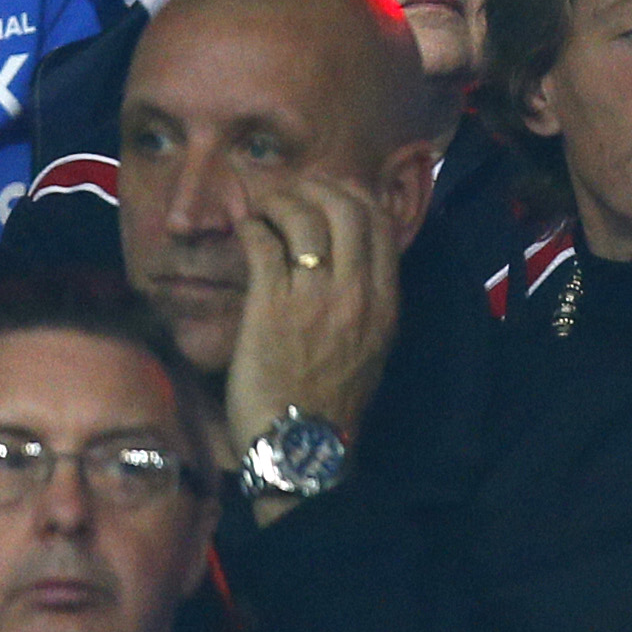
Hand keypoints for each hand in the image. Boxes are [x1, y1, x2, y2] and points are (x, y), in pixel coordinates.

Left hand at [224, 171, 405, 503]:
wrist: (301, 444)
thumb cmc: (331, 398)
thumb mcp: (373, 344)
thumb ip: (368, 299)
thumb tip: (350, 258)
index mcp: (385, 300)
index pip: (380, 222)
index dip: (352, 194)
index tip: (329, 193)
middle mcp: (356, 291)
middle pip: (345, 207)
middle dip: (314, 188)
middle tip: (290, 195)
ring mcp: (314, 296)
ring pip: (303, 217)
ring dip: (278, 203)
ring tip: (263, 211)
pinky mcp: (271, 306)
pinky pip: (263, 243)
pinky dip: (252, 227)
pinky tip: (246, 232)